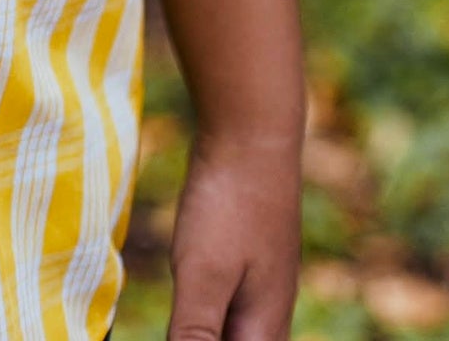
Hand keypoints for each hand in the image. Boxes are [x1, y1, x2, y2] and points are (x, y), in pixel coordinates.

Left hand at [166, 127, 300, 340]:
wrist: (253, 128)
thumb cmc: (230, 202)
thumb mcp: (203, 274)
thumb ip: (194, 334)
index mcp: (264, 330)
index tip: (185, 333)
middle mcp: (270, 315)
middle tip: (178, 325)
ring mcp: (262, 286)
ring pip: (237, 337)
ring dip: (207, 336)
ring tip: (181, 323)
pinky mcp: (248, 262)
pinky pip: (230, 313)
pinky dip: (207, 324)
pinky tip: (191, 311)